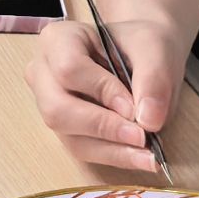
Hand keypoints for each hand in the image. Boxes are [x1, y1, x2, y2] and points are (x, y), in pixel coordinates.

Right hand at [25, 16, 186, 171]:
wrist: (142, 54)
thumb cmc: (141, 44)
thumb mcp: (155, 48)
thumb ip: (153, 78)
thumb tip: (148, 121)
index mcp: (58, 40)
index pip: (69, 68)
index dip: (101, 91)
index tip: (133, 106)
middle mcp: (44, 73)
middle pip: (58, 109)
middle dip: (102, 127)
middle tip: (142, 137)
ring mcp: (50, 103)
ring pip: (69, 136)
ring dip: (111, 150)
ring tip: (148, 155)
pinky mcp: (65, 128)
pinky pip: (82, 149)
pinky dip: (113, 155)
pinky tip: (140, 157)